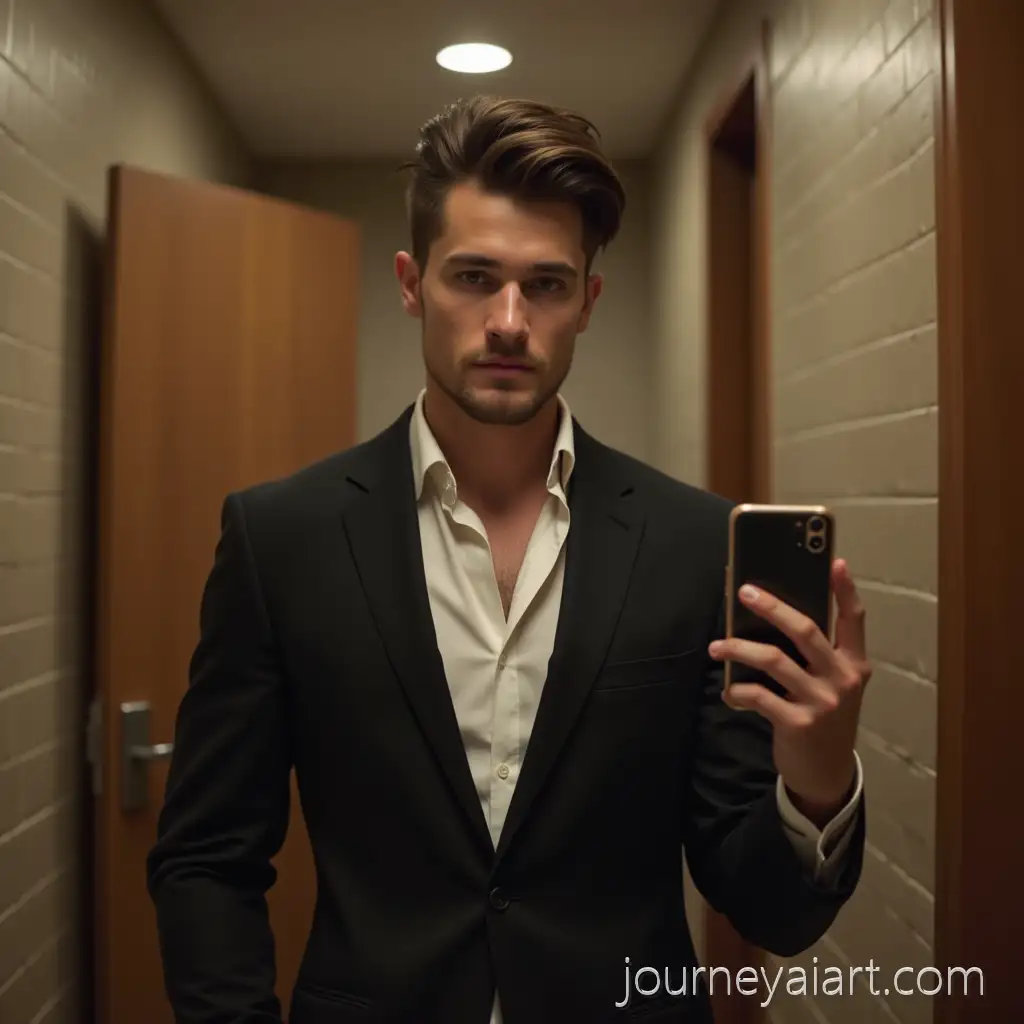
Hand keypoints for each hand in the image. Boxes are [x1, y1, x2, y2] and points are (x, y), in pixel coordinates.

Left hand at [708, 559, 870, 827]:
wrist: (826, 773)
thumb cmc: (822, 715)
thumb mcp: (830, 684)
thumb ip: (815, 655)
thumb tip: (773, 615)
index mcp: (855, 663)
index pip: (855, 619)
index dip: (845, 590)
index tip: (834, 561)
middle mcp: (844, 679)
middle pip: (806, 630)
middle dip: (773, 607)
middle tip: (744, 592)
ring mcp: (823, 702)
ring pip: (774, 659)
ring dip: (739, 648)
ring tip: (717, 646)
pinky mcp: (799, 723)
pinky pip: (759, 695)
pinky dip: (738, 689)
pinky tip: (728, 689)